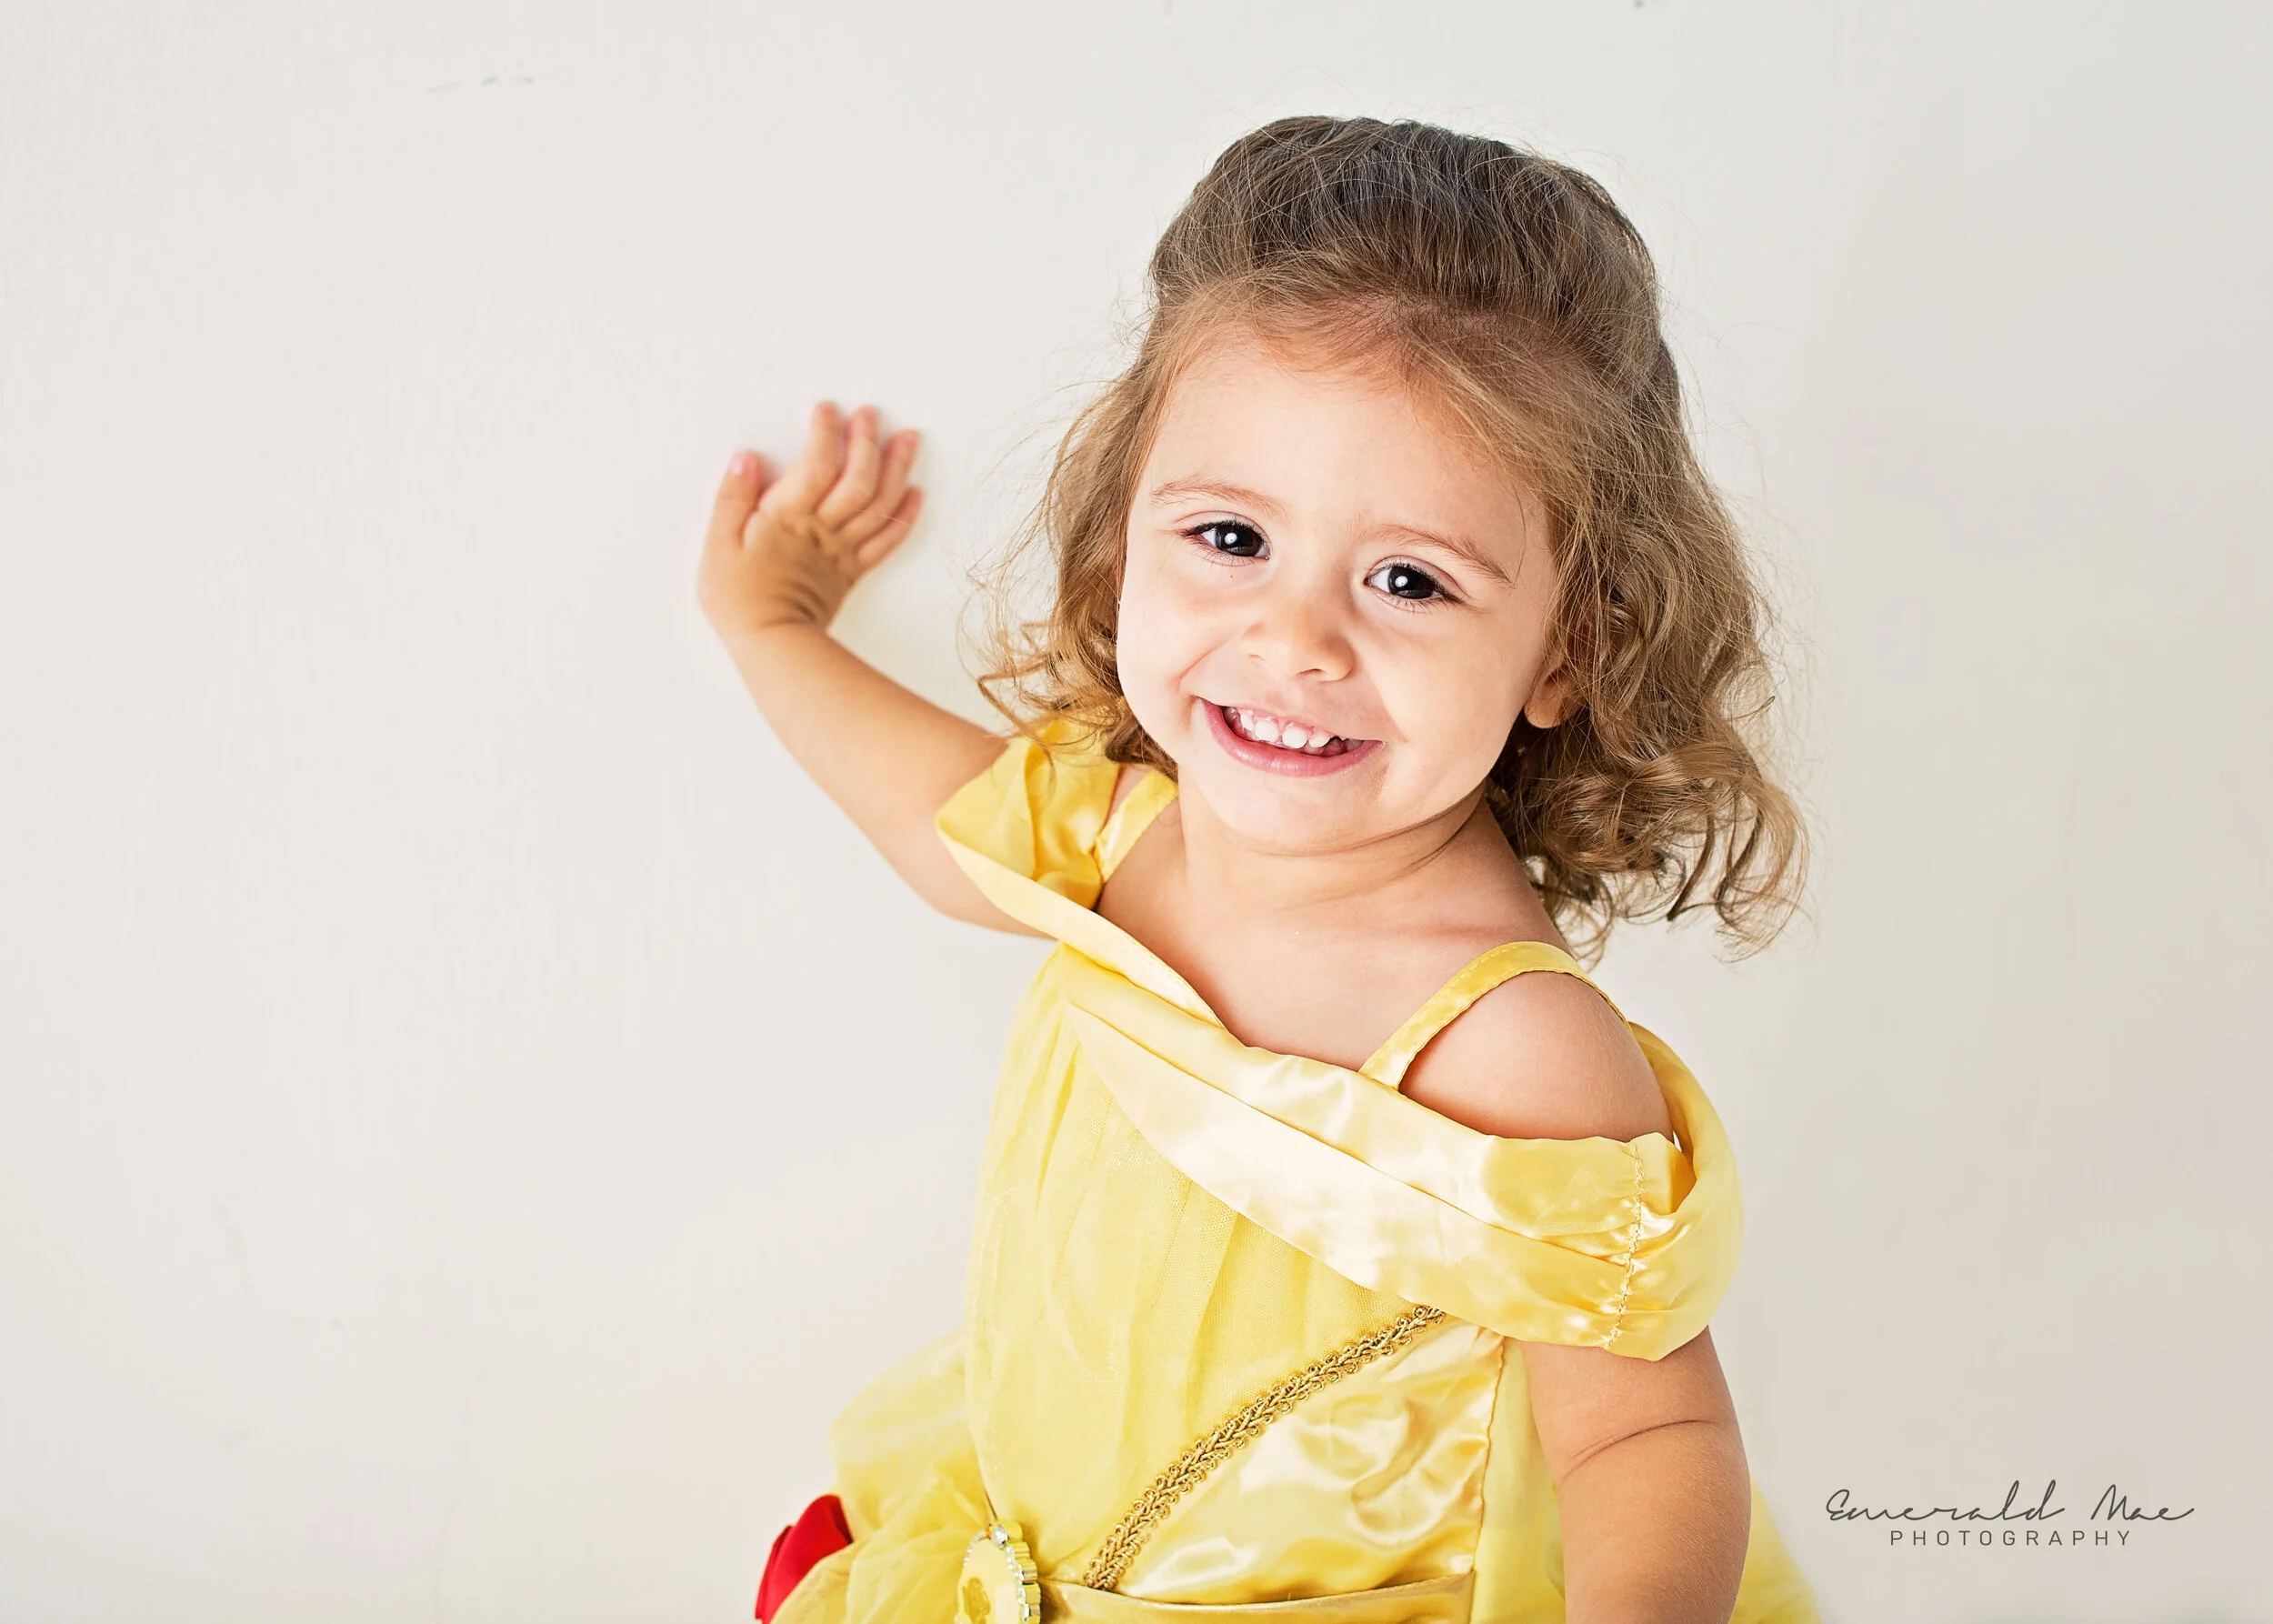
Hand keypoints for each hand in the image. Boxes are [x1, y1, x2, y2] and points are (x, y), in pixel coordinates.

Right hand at [698, 400, 922, 641]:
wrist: (772, 645)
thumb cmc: (739, 598)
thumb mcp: (718, 546)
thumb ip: (732, 499)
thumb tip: (746, 459)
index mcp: (788, 517)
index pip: (815, 464)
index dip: (825, 433)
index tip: (827, 408)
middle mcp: (822, 528)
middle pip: (856, 478)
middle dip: (867, 441)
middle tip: (872, 414)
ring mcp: (842, 550)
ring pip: (878, 504)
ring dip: (896, 468)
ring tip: (908, 440)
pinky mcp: (852, 572)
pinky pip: (886, 540)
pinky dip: (904, 515)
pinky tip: (916, 492)